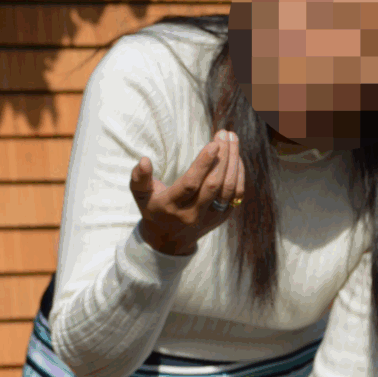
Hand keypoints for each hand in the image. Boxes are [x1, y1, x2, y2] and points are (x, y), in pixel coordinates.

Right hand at [129, 129, 245, 256]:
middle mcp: (192, 214)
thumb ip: (139, 178)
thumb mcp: (140, 195)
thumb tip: (144, 160)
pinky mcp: (222, 218)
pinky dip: (238, 174)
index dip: (203, 164)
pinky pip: (235, 195)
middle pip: (213, 185)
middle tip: (225, 134)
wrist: (169, 242)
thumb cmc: (154, 210)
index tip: (214, 144)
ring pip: (228, 189)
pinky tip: (236, 156)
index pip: (190, 184)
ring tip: (233, 139)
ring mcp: (209, 217)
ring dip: (233, 162)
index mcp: (171, 206)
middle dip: (222, 158)